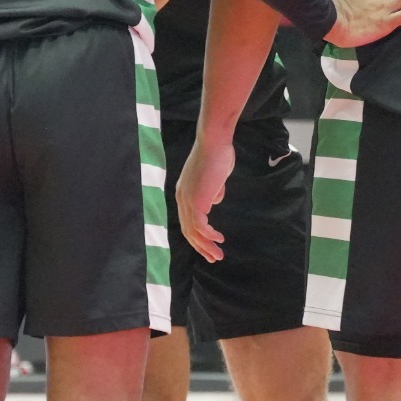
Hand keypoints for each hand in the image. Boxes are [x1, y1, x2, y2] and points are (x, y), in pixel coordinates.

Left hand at [175, 133, 236, 262]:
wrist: (214, 143)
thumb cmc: (218, 155)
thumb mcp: (216, 177)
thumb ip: (214, 189)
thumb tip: (214, 201)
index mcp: (184, 192)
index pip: (188, 220)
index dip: (199, 235)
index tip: (212, 244)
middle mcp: (181, 198)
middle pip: (188, 230)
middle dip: (201, 246)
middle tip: (214, 258)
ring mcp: (187, 200)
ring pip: (193, 232)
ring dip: (206, 246)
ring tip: (218, 256)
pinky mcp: (195, 202)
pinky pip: (199, 226)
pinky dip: (209, 236)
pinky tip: (219, 240)